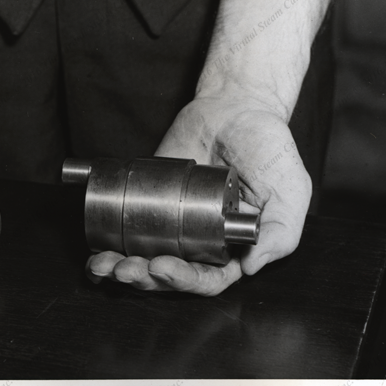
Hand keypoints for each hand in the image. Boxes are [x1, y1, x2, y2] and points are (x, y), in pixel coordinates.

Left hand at [85, 96, 310, 294]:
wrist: (234, 104)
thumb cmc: (268, 146)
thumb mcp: (290, 188)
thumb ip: (281, 230)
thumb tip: (254, 266)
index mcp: (232, 248)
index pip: (207, 280)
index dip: (183, 281)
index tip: (162, 266)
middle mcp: (200, 241)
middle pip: (167, 275)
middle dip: (144, 278)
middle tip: (126, 268)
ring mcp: (172, 223)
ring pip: (142, 259)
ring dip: (120, 269)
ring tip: (103, 264)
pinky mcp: (148, 201)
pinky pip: (125, 229)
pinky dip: (108, 245)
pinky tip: (95, 250)